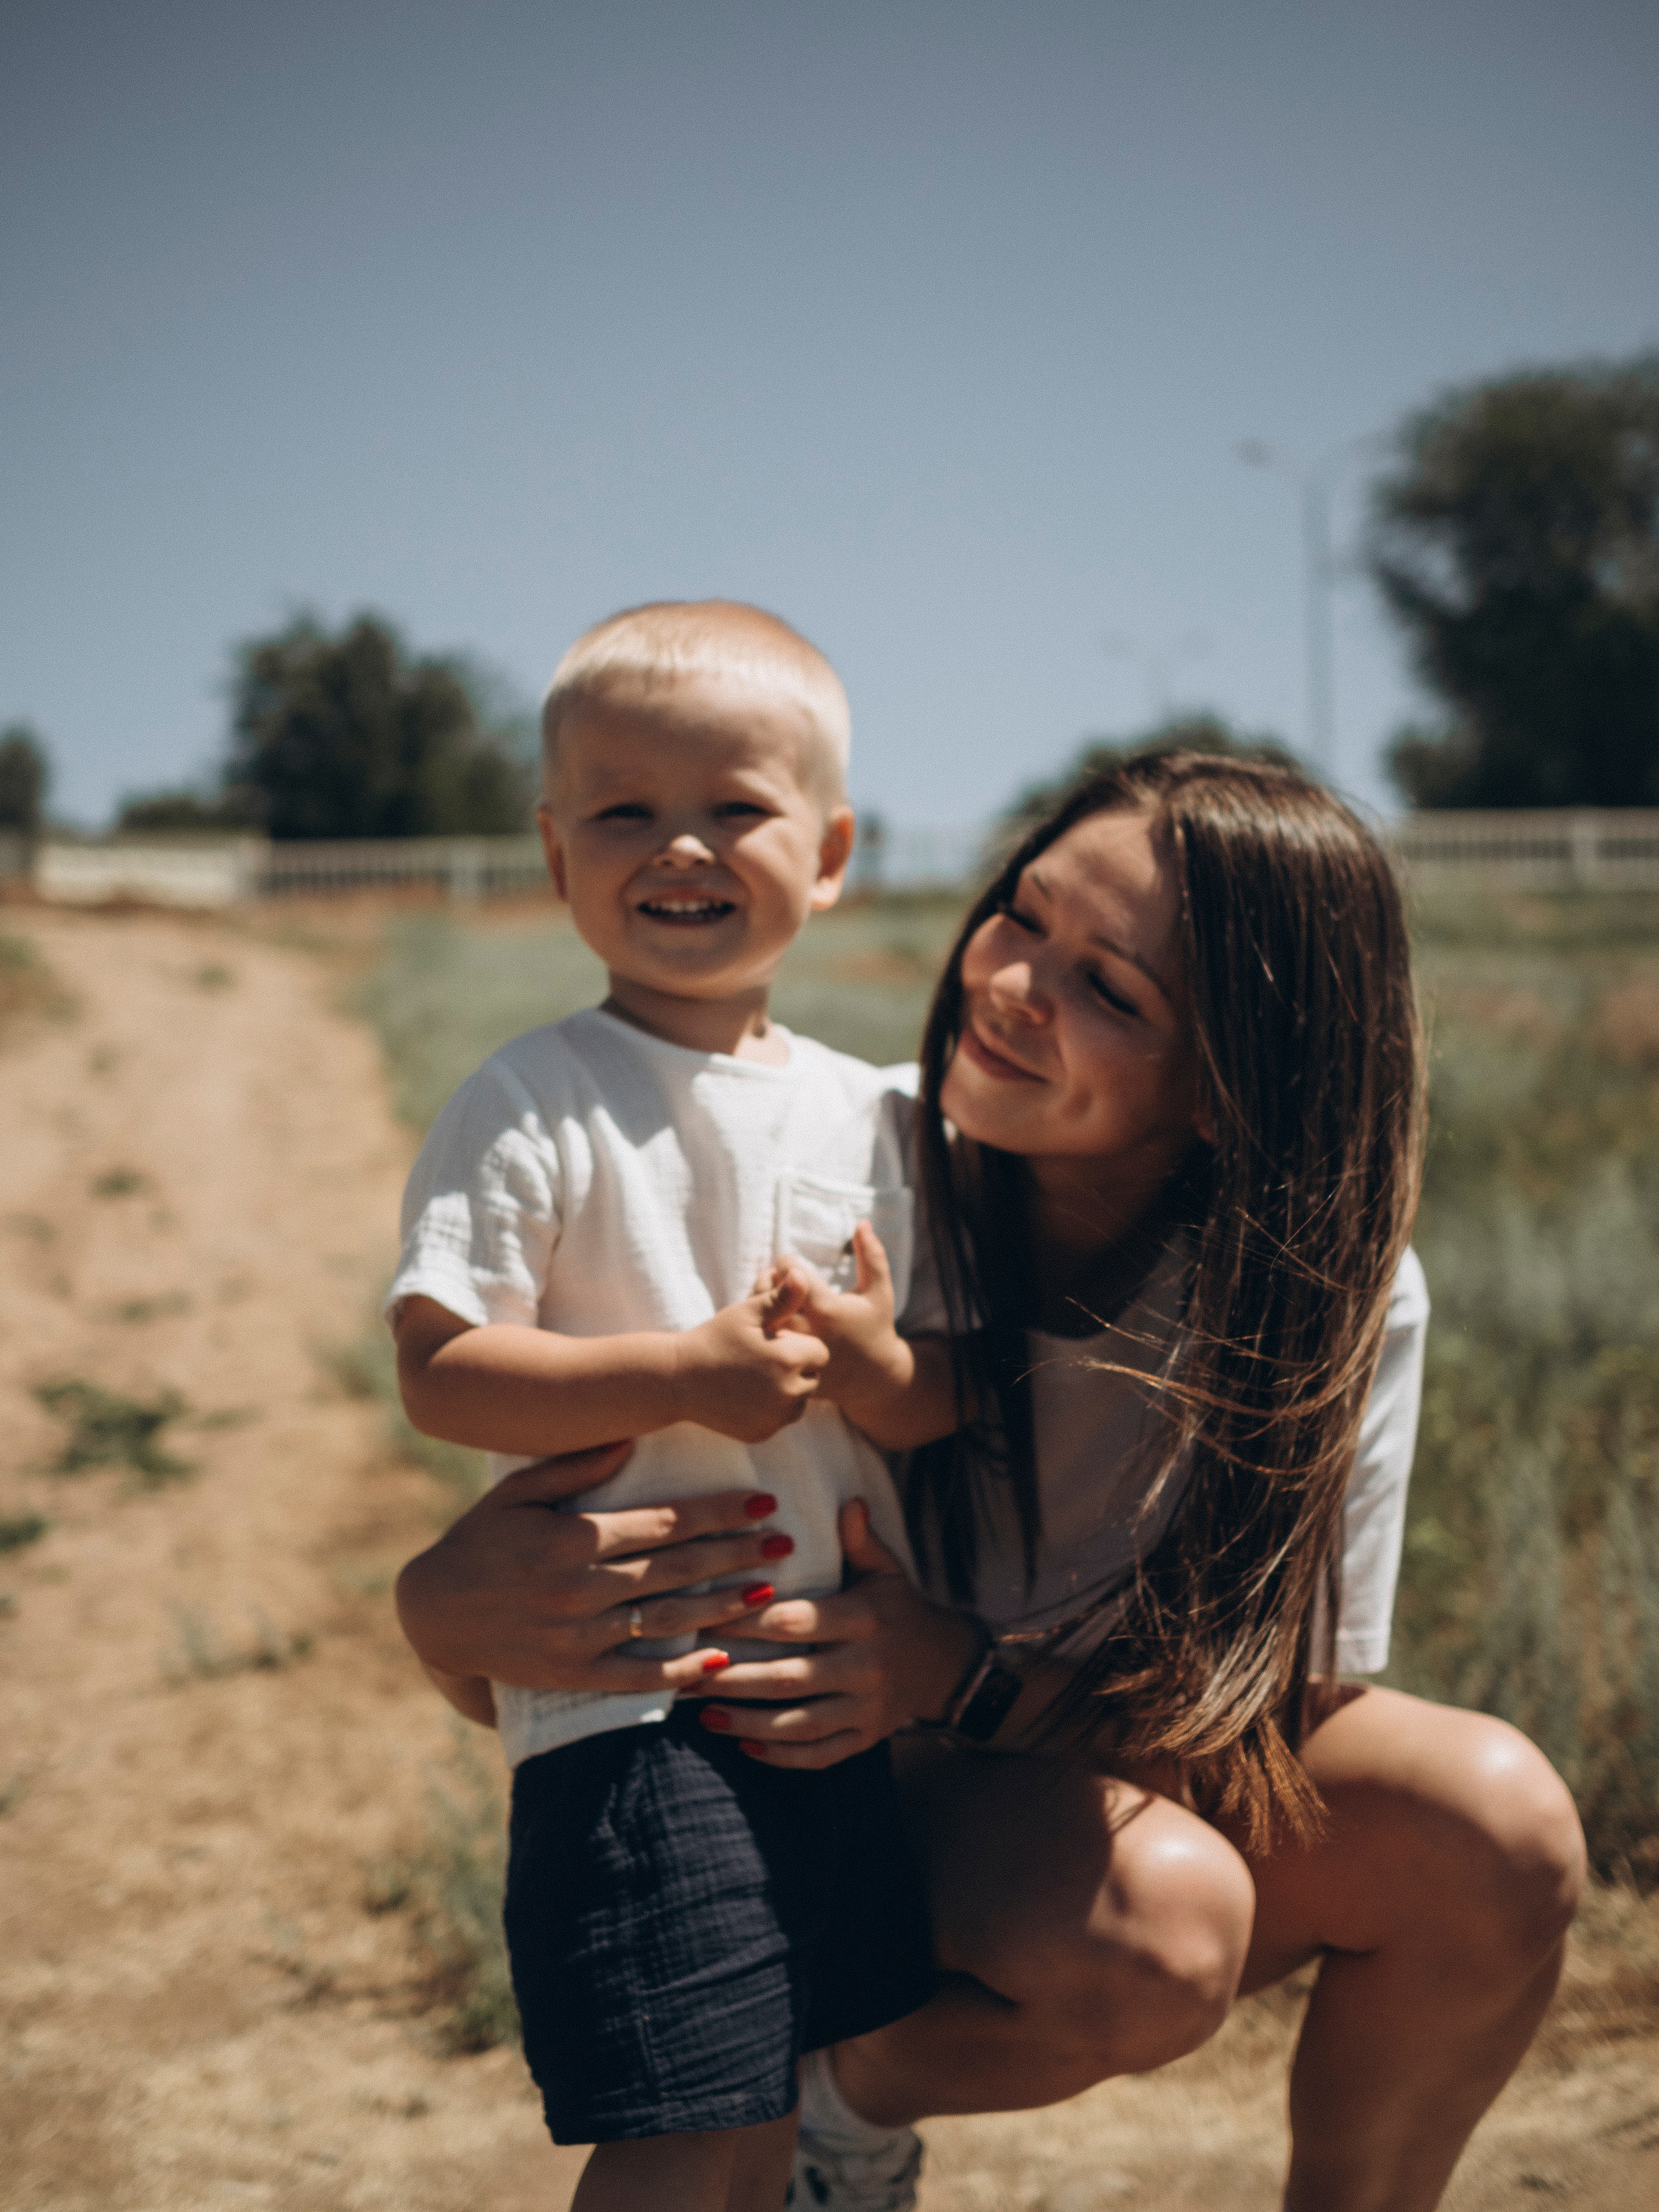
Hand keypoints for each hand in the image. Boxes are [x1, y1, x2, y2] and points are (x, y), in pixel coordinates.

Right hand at [394, 1443, 799, 1693]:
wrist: (434, 1613)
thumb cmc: (481, 1539)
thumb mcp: (518, 1491)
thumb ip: (576, 1467)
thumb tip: (630, 1438)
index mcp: (574, 1537)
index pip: (663, 1522)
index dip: (717, 1512)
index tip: (761, 1502)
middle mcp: (581, 1587)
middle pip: (677, 1568)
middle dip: (736, 1553)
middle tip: (783, 1542)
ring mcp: (579, 1635)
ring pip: (667, 1619)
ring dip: (723, 1605)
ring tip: (770, 1593)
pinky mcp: (574, 1674)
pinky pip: (638, 1675)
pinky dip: (681, 1670)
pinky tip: (720, 1661)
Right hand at [672, 1279, 828, 1441]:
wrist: (679, 1379)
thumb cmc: (714, 1339)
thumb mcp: (746, 1314)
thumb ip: (781, 1298)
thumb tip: (803, 1275)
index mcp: (787, 1360)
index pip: (820, 1352)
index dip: (799, 1344)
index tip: (772, 1341)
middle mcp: (786, 1394)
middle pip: (813, 1378)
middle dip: (796, 1367)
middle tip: (762, 1359)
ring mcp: (774, 1418)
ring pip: (800, 1401)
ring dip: (788, 1390)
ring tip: (757, 1376)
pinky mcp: (762, 1433)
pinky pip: (781, 1419)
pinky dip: (772, 1409)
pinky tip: (748, 1395)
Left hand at [689, 1498, 981, 1768]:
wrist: (942, 1663)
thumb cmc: (898, 1607)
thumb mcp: (885, 1570)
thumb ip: (861, 1540)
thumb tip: (850, 1503)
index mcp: (865, 1619)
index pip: (795, 1622)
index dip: (747, 1623)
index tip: (705, 1619)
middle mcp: (867, 1667)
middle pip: (789, 1678)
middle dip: (733, 1679)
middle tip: (687, 1673)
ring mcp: (867, 1709)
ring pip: (798, 1724)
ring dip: (746, 1722)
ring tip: (703, 1712)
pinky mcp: (866, 1739)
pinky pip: (818, 1754)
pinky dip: (780, 1756)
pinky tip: (743, 1746)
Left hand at [769, 1221, 908, 1409]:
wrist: (871, 1379)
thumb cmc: (875, 1328)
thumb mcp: (880, 1292)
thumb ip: (872, 1256)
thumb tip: (862, 1222)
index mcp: (827, 1310)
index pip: (790, 1273)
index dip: (786, 1261)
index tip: (789, 1261)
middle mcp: (805, 1332)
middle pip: (768, 1295)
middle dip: (768, 1279)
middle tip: (775, 1276)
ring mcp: (792, 1352)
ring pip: (759, 1319)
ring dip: (759, 1300)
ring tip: (770, 1293)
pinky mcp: (784, 1365)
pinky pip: (759, 1341)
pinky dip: (759, 1325)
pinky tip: (769, 1318)